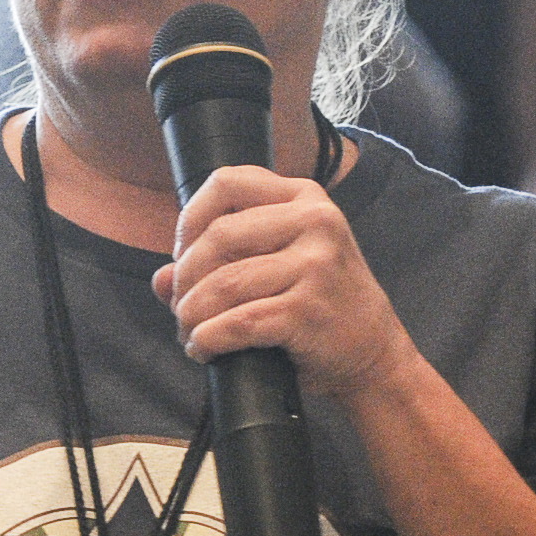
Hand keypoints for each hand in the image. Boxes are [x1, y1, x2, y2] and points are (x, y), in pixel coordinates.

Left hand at [152, 164, 415, 400]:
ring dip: (191, 314)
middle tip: (182, 306)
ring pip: (223, 284)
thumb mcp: (285, 264)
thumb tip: (161, 279)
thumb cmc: (323, 304)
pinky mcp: (308, 310)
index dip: (189, 218)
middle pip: (217, 236)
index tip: (183, 254)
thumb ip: (224, 261)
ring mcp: (315, 265)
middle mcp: (315, 222)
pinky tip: (204, 349)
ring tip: (189, 332)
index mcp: (304, 197)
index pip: (226, 183)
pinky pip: (238, 322)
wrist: (374, 353)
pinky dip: (208, 339)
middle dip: (186, 278)